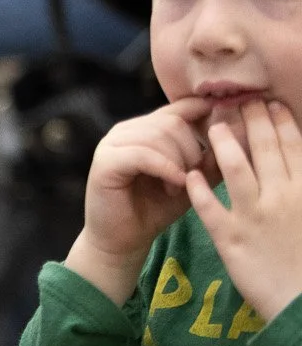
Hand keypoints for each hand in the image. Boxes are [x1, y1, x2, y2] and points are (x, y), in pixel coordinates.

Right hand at [64, 96, 213, 303]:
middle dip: (193, 149)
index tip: (220, 142)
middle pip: (173, 121)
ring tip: (180, 186)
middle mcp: (127, 129)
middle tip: (194, 177)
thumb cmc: (157, 207)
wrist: (124, 239)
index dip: (205, 119)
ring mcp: (112, 143)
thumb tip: (241, 131)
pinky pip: (143, 154)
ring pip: (159, 135)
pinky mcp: (104, 162)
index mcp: (147, 126)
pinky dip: (165, 168)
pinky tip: (175, 184)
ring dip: (179, 162)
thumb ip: (213, 155)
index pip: (182, 106)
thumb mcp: (195, 178)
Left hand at [188, 98, 301, 321]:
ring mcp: (256, 217)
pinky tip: (188, 175)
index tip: (267, 103)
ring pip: (236, 170)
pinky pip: (211, 209)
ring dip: (222, 144)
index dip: (279, 121)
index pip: (293, 146)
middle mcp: (284, 197)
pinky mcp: (232, 240)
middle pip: (264, 149)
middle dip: (249, 120)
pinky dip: (199, 190)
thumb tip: (300, 163)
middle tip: (236, 101)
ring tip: (209, 127)